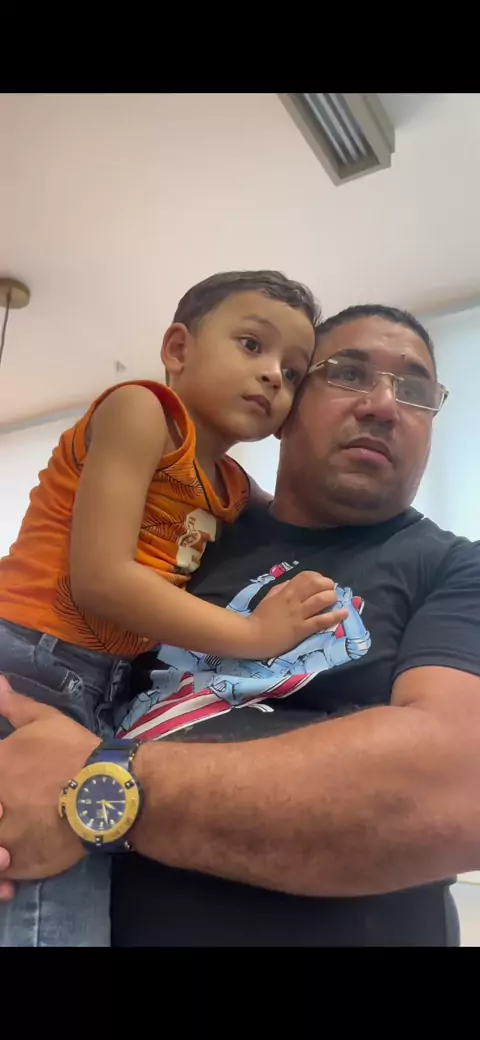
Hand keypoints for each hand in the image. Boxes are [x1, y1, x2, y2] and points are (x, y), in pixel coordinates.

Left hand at [0, 676, 99, 898]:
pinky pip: (1, 871)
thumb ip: (14, 706)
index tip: (5, 788)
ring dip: (0, 841)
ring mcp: (3, 835)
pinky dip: (4, 871)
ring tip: (11, 840)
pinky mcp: (18, 862)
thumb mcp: (45, 720)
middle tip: (10, 807)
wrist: (111, 790)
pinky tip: (14, 860)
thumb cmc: (76, 750)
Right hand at [243, 571, 348, 659]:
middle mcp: (294, 600)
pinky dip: (335, 616)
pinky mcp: (301, 629)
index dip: (318, 576)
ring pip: (321, 600)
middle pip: (317, 585)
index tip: (321, 583)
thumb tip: (296, 583)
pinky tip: (344, 614)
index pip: (306, 576)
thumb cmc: (259, 617)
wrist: (252, 637)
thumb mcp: (270, 597)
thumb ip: (283, 589)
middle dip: (329, 585)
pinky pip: (321, 620)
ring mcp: (298, 615)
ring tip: (335, 601)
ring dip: (332, 598)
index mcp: (286, 591)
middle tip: (331, 591)